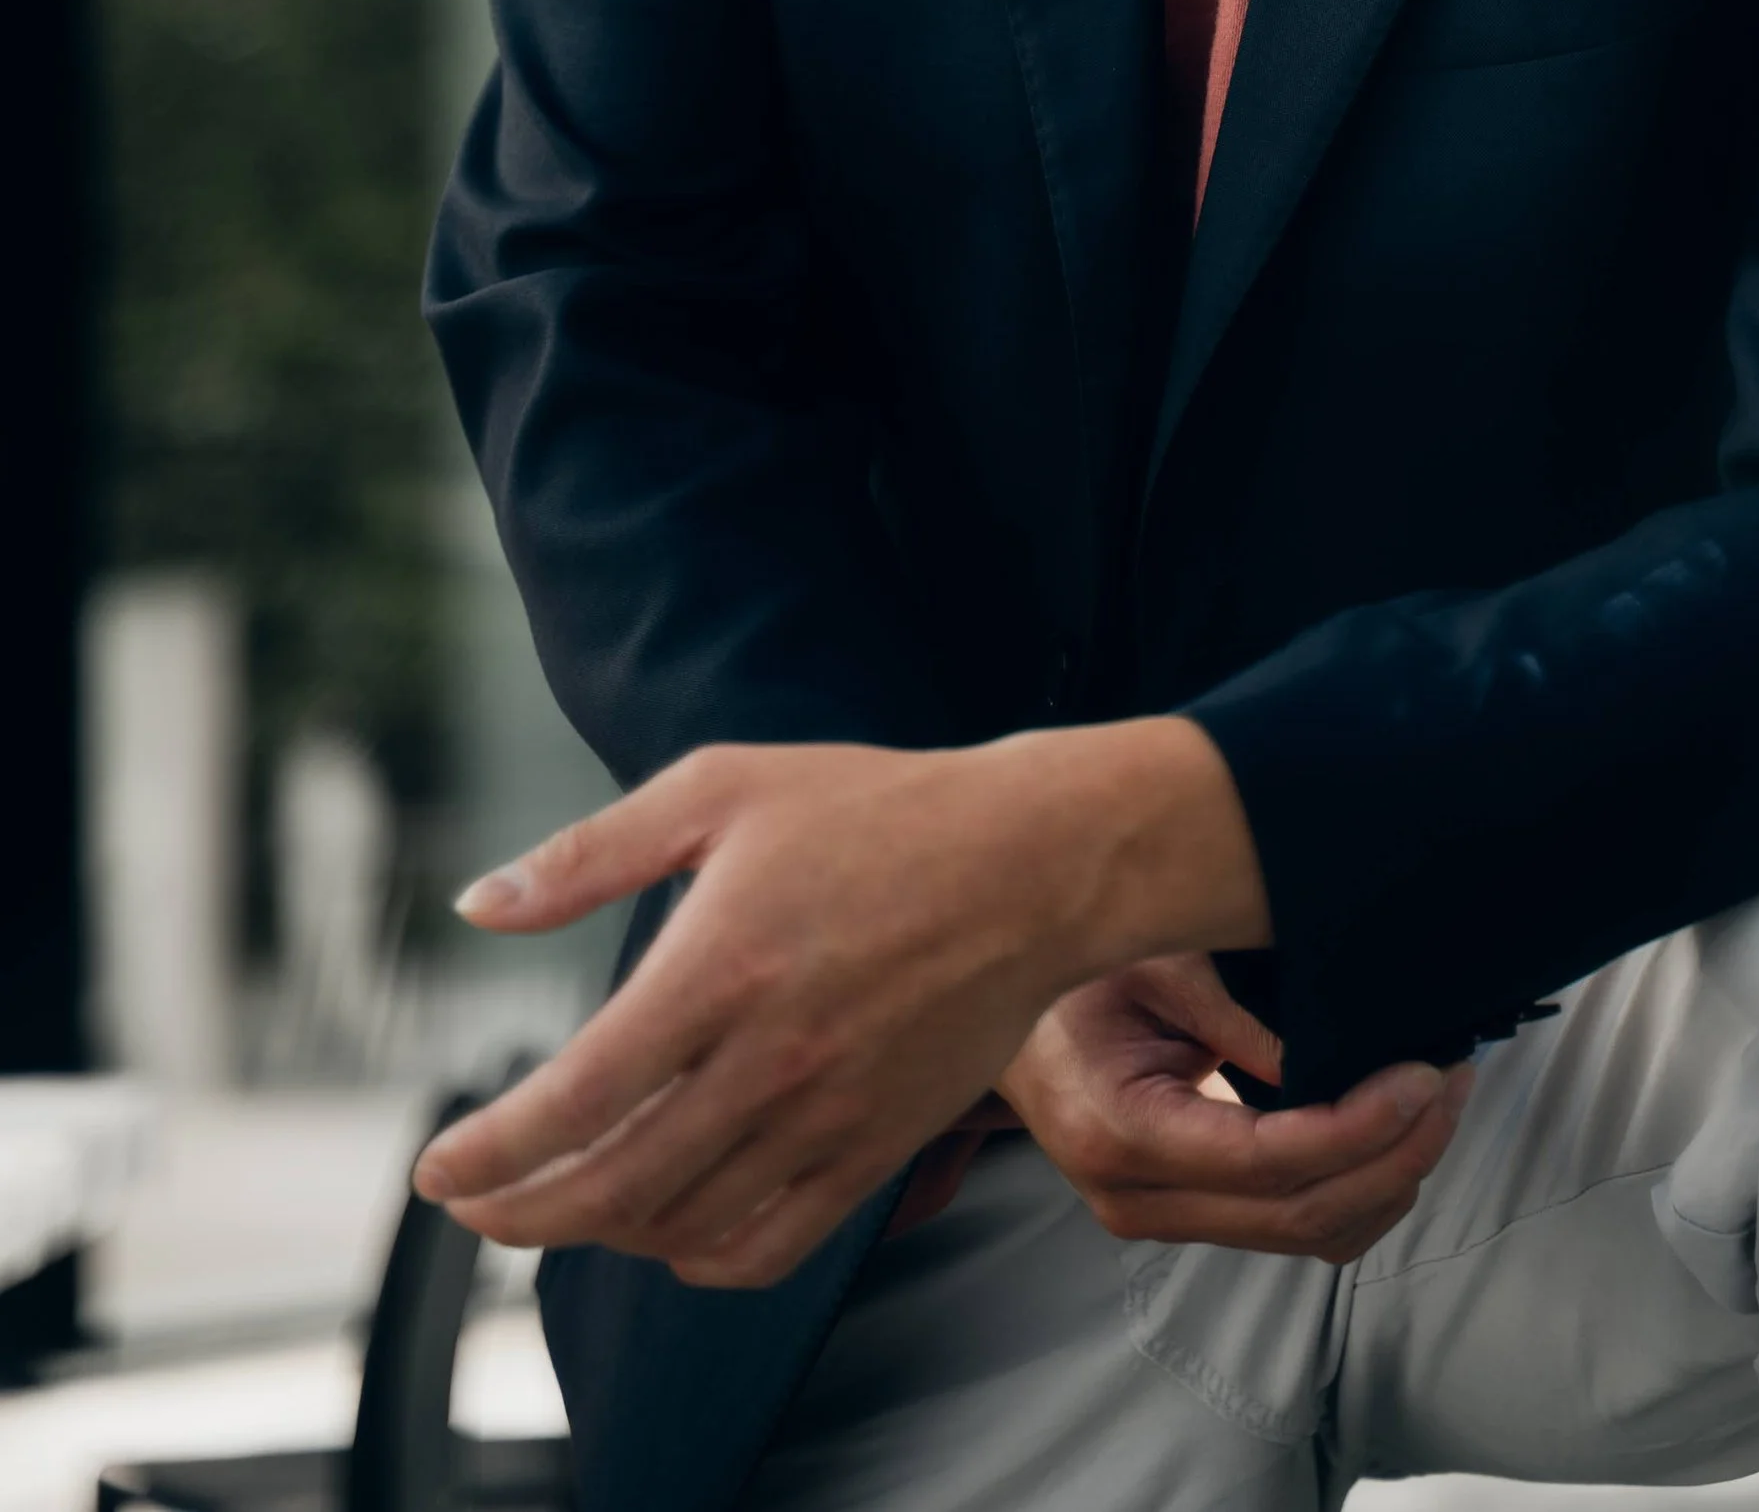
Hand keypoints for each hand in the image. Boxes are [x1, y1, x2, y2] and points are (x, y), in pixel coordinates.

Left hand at [411, 719, 1266, 1289]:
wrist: (1032, 861)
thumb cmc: (877, 811)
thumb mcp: (721, 788)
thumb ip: (590, 853)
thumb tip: (478, 904)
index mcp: (719, 968)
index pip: (574, 1100)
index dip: (488, 1153)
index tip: (435, 1168)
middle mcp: (770, 1061)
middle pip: (611, 1187)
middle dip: (517, 1213)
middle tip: (471, 1205)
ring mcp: (828, 1118)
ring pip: (680, 1227)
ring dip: (598, 1231)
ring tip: (557, 1202)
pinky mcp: (875, 1150)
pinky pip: (766, 1247)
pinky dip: (696, 1260)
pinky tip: (664, 1228)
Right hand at [1001, 954, 1471, 1260]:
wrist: (1011, 1021)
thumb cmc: (1076, 973)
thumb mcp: (1153, 962)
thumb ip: (1237, 1014)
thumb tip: (1336, 1053)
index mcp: (1119, 1132)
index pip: (1265, 1159)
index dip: (1359, 1126)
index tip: (1423, 1075)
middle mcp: (1137, 1201)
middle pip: (1299, 1215)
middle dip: (1395, 1154)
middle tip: (1452, 1083)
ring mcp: (1162, 1220)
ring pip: (1309, 1238)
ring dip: (1390, 1177)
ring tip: (1440, 1098)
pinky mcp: (1189, 1216)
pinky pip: (1297, 1229)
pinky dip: (1362, 1188)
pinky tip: (1395, 1127)